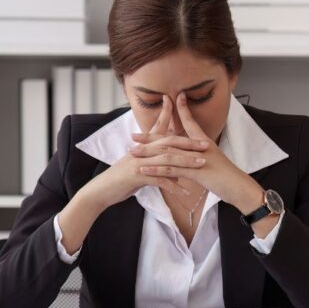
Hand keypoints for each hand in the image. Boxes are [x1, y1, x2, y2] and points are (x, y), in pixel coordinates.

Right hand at [79, 95, 208, 211]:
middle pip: (169, 142)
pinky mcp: (136, 175)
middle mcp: (141, 150)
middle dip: (189, 143)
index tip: (188, 115)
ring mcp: (139, 162)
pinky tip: (185, 192)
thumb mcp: (141, 171)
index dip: (171, 119)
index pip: (160, 130)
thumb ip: (159, 169)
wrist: (101, 191)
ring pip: (167, 158)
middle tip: (206, 145)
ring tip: (201, 164)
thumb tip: (179, 173)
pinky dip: (173, 185)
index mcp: (142, 146)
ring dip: (186, 161)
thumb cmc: (122, 181)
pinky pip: (159, 179)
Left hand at [130, 92, 264, 212]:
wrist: (239, 186)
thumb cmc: (226, 175)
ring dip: (148, 152)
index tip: (170, 99)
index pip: (189, 121)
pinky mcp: (195, 172)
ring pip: (167, 153)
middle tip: (133, 136)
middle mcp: (198, 147)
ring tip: (133, 152)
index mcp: (203, 142)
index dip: (180, 110)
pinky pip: (172, 169)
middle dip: (150, 137)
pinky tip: (144, 169)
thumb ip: (199, 155)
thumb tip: (190, 153)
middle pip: (170, 138)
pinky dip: (156, 169)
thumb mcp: (212, 161)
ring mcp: (196, 159)